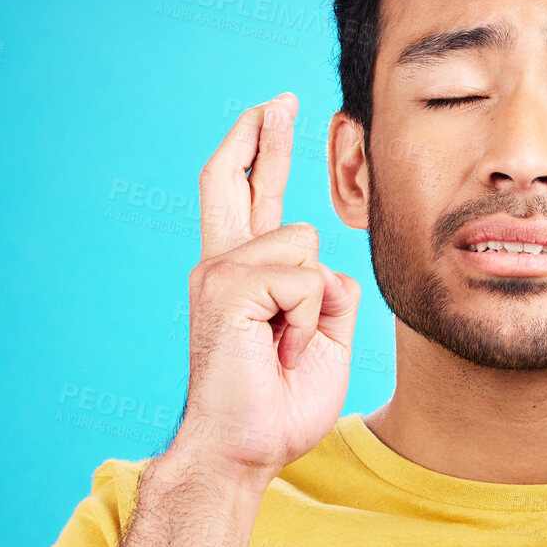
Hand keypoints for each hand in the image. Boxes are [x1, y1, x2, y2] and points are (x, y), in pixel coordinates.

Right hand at [170, 94, 361, 482]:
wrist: (245, 450)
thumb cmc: (281, 406)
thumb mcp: (325, 338)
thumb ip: (328, 292)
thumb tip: (327, 267)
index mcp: (243, 276)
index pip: (248, 198)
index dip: (259, 151)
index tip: (270, 112)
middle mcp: (222, 265)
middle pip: (235, 178)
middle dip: (263, 134)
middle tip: (281, 96)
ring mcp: (218, 274)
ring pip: (303, 245)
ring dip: (315, 306)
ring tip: (287, 349)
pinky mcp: (225, 290)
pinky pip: (302, 279)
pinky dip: (308, 320)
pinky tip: (281, 350)